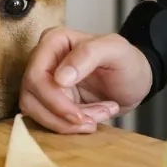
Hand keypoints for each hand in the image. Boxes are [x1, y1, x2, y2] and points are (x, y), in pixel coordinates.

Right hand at [19, 26, 152, 133]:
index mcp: (54, 41)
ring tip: (97, 117)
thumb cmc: (127, 62)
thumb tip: (59, 78)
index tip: (79, 114)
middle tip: (92, 120)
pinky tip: (93, 119)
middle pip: (31, 96)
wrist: (134, 83)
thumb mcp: (117, 51)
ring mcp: (44, 81)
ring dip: (67, 123)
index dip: (53, 99)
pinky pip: (47, 119)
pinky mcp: (49, 100)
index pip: (36, 75)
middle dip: (62, 115)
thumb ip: (89, 54)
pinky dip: (69, 126)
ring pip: (35, 111)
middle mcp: (43, 59)